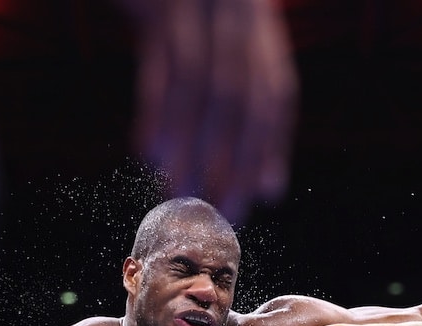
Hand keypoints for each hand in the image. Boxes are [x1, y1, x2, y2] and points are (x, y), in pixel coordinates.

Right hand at [121, 0, 297, 223]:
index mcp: (259, 33)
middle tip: (219, 209)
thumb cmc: (190, 13)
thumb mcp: (229, 45)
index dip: (267, 151)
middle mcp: (237, 20)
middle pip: (240, 100)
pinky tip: (148, 152)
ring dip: (189, 147)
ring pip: (200, 89)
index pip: (273, 101)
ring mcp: (197, 9)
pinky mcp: (158, 7)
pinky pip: (159, 66)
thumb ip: (252, 111)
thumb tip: (270, 189)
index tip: (257, 199)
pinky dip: (156, 113)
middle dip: (233, 160)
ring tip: (178, 192)